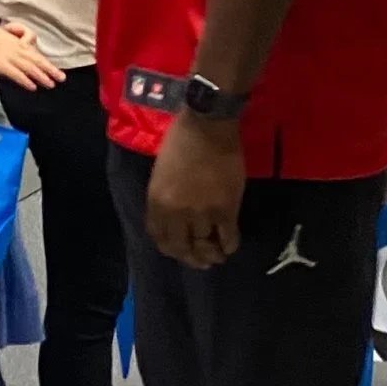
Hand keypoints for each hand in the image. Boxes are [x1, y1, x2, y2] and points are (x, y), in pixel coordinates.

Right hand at [0, 24, 62, 92]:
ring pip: (30, 67)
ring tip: (51, 84)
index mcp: (15, 40)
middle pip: (36, 58)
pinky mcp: (1, 64)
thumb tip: (20, 44)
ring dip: (42, 76)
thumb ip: (11, 39)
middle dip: (50, 69)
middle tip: (62, 77)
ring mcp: (9, 56)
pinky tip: (32, 87)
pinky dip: (25, 80)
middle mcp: (15, 47)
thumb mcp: (0, 34)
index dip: (43, 59)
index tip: (52, 67)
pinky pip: (16, 73)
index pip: (34, 49)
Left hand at [146, 112, 246, 267]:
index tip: (180, 249)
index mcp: (157, 202)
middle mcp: (176, 213)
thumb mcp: (161, 172)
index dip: (171, 248)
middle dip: (191, 258)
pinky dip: (229, 245)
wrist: (208, 125)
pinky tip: (229, 245)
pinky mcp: (226, 209)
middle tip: (200, 260)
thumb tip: (174, 219)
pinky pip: (228, 238)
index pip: (159, 238)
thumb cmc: (181, 141)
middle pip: (181, 248)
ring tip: (216, 254)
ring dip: (211, 254)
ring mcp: (202, 213)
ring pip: (205, 247)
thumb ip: (164, 198)